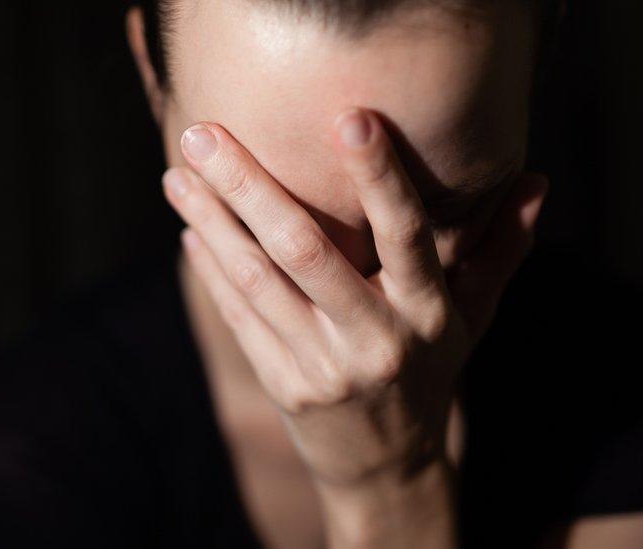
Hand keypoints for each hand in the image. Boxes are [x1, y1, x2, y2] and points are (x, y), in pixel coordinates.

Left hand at [161, 108, 547, 487]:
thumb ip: (501, 249)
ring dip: (211, 221)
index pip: (405, 234)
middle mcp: (375, 338)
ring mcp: (323, 365)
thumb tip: (536, 182)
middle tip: (201, 133)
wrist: (387, 462)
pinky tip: (189, 227)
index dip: (379, 176)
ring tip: (176, 173)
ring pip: (256, 279)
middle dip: (248, 186)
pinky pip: (240, 316)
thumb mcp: (474, 315)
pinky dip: (212, 269)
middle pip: (304, 250)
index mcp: (428, 312)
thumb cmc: (430, 368)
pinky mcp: (283, 384)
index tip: (348, 117)